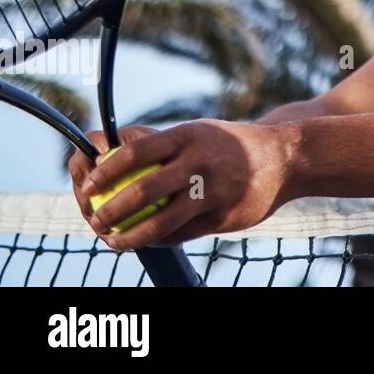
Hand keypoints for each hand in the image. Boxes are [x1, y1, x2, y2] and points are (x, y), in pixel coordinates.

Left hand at [70, 119, 299, 249]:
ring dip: (129, 236)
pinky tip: (146, 241)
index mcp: (190, 136)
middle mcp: (201, 162)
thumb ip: (154, 141)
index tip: (87, 184)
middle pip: (144, 191)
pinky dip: (158, 240)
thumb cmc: (228, 145)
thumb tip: (101, 144)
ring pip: (161, 223)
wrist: (285, 159)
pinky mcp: (224, 217)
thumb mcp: (196, 132)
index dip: (105, 171)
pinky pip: (181, 235)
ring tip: (113, 240)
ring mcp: (214, 192)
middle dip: (110, 210)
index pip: (136, 152)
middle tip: (95, 218)